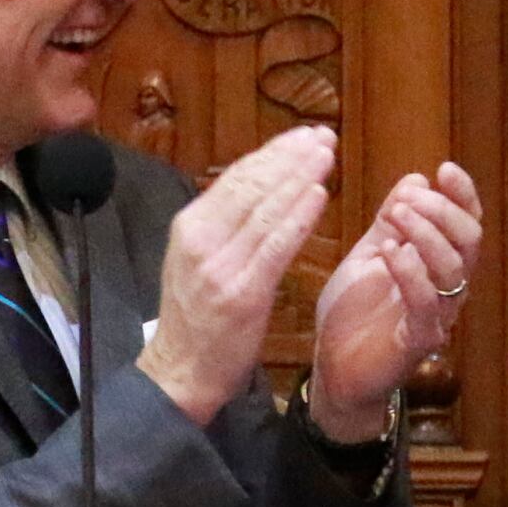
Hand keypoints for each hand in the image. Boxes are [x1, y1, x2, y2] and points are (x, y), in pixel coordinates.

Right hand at [138, 126, 338, 425]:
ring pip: (266, 210)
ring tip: (326, 155)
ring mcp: (220, 266)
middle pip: (252, 186)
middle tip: (322, 136)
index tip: (302, 136)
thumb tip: (257, 186)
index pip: (235, 178)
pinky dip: (299, 218)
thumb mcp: (196, 260)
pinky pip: (276, 246)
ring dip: (300, 177)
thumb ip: (222, 225)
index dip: (272, 153)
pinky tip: (319, 196)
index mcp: (189, 227)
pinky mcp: (243, 292)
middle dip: (291, 157)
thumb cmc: (195, 317)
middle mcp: (201, 239)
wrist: (181, 371)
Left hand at [307, 162, 484, 442]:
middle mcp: (447, 287)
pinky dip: (410, 271)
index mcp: (438, 263)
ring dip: (426, 234)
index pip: (466, 223)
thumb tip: (416, 180)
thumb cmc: (354, 311)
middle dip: (441, 211)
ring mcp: (438, 314)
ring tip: (396, 217)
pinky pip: (427, 303)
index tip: (444, 169)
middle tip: (407, 200)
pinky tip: (389, 251)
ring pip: (454, 267)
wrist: (334, 367)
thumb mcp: (369, 253)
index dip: (462, 195)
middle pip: (469, 240)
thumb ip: (390, 221)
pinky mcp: (420, 340)